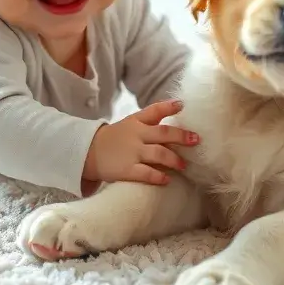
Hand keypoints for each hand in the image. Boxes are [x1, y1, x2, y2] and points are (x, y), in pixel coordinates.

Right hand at [83, 99, 199, 186]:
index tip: (183, 105)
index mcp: (137, 123)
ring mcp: (132, 153)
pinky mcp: (126, 170)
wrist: (88, 152)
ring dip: (173, 160)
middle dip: (181, 136)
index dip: (168, 107)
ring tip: (183, 165)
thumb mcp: (131, 122)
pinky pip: (146, 174)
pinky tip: (167, 179)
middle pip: (162, 133)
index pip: (154, 111)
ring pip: (158, 154)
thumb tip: (179, 106)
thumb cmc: (116, 137)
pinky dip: (158, 176)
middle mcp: (136, 136)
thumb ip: (152, 116)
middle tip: (195, 140)